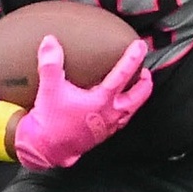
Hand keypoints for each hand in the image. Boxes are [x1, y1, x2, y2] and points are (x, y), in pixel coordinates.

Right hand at [12, 36, 152, 169]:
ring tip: (137, 88)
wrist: (46, 149)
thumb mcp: (49, 89)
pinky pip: (121, 120)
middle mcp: (109, 114)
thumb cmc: (50, 121)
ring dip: (137, 97)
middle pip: (137, 96)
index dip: (133, 58)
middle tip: (146, 72)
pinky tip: (118, 107)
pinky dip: (125, 110)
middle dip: (145, 83)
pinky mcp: (102, 135)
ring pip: (131, 110)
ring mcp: (108, 126)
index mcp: (101, 100)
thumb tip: (50, 42)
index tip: (140, 46)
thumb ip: (50, 63)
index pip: (123, 75)